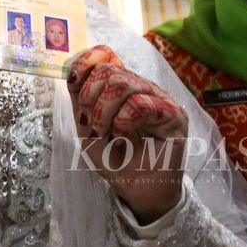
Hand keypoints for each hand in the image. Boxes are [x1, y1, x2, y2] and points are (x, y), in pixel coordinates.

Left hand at [67, 45, 187, 223]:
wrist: (137, 191)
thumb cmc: (116, 161)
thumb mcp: (88, 128)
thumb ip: (80, 100)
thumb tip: (72, 72)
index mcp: (123, 86)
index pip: (106, 54)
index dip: (85, 61)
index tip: (72, 81)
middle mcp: (143, 88)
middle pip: (109, 70)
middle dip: (90, 98)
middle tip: (91, 126)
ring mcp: (160, 99)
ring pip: (122, 84)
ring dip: (104, 113)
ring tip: (107, 136)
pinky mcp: (174, 115)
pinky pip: (139, 104)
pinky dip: (122, 124)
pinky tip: (123, 139)